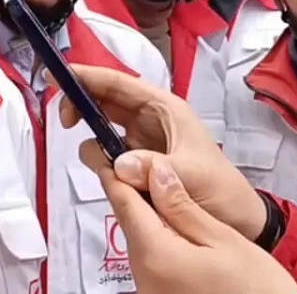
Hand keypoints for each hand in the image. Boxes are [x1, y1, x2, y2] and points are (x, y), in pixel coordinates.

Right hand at [59, 63, 267, 240]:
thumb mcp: (192, 176)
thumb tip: (117, 162)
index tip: (57, 75)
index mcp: (165, 109)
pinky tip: (107, 175)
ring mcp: (142, 142)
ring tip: (101, 163)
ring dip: (93, 141)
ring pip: (104, 129)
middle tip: (64, 121)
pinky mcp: (137, 165)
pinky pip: (109, 156)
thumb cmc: (221, 191)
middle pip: (105, 101)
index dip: (87, 76)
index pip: (119, 84)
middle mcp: (151, 120)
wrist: (239, 222)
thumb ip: (154, 168)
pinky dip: (101, 162)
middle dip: (82, 105)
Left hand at [90, 151, 296, 293]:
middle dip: (133, 191)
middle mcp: (142, 275)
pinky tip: (177, 225)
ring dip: (147, 214)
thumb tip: (152, 170)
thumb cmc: (254, 289)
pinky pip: (149, 258)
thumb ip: (182, 205)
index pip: (122, 202)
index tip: (109, 146)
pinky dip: (157, 237)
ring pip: (138, 238)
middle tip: (143, 161)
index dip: (115, 171)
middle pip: (128, 220)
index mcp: (154, 254)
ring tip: (165, 188)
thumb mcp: (222, 239)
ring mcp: (148, 289)